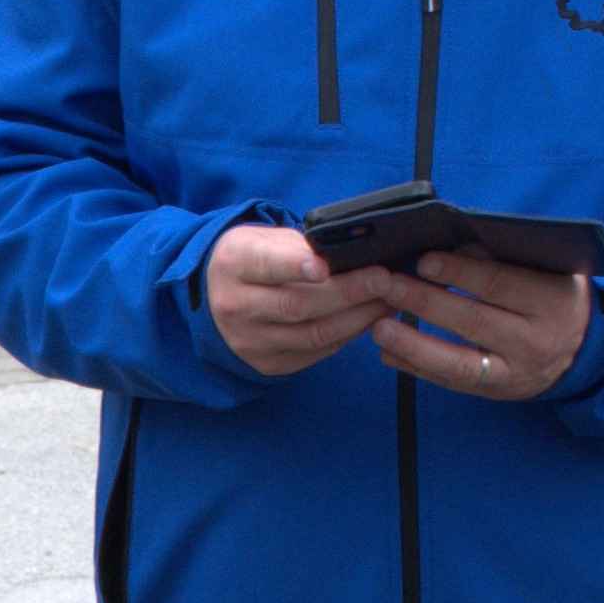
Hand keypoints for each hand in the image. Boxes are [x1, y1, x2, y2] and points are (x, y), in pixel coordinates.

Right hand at [205, 223, 404, 377]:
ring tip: (387, 301)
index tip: (325, 266)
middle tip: (385, 280)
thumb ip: (301, 246)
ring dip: (357, 318)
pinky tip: (367, 319)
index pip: (267, 265)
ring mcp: (249, 340)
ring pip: (312, 333)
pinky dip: (346, 335)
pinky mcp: (266, 363)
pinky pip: (314, 351)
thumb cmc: (254, 259)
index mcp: (234, 263)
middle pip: (298, 304)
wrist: (216, 297)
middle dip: (349, 292)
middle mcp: (235, 305)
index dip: (296, 266)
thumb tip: (351, 255)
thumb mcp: (265, 239)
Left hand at [369, 247, 592, 401]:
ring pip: (460, 363)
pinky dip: (418, 368)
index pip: (500, 284)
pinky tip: (389, 353)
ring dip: (414, 345)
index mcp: (551, 301)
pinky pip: (453, 382)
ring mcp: (516, 372)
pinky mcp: (497, 392)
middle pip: (474, 321)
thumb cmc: (553, 296)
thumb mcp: (545, 270)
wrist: (583, 350)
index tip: (424, 260)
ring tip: (378, 328)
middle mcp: (536, 341)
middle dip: (426, 302)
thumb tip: (450, 244)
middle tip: (388, 286)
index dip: (460, 272)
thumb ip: (504, 257)